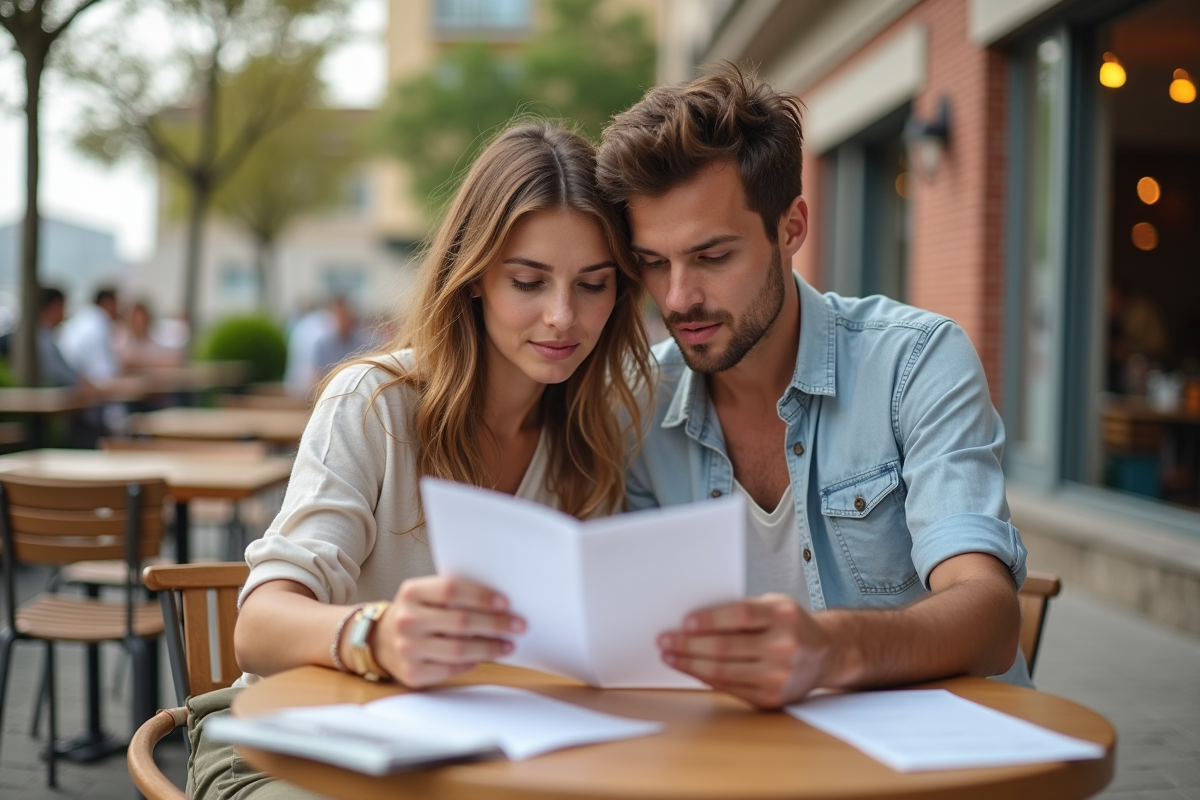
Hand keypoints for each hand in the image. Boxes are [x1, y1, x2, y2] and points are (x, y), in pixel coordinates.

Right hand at [370, 575, 524, 687]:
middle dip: (495, 623)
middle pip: (460, 621)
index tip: (505, 602)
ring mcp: (407, 648)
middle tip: (518, 625)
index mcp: (411, 592)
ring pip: (460, 649)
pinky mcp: (412, 673)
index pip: (451, 589)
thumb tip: (499, 603)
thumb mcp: (425, 595)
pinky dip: (472, 662)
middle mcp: (406, 619)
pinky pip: (451, 669)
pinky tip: (483, 657)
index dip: (481, 596)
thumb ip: (454, 594)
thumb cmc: (416, 613)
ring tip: (508, 644)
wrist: (380, 640)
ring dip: (490, 647)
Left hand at [657, 593, 837, 707]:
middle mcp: (784, 647)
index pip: (740, 616)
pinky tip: (689, 668)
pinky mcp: (771, 697)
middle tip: (664, 640)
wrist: (825, 654)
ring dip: (689, 663)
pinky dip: (704, 678)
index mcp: (783, 616)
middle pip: (725, 647)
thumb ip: (741, 610)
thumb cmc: (792, 624)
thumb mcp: (774, 605)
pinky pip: (729, 687)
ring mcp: (778, 676)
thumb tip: (694, 620)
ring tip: (670, 655)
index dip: (710, 619)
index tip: (684, 622)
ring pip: (722, 671)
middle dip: (688, 644)